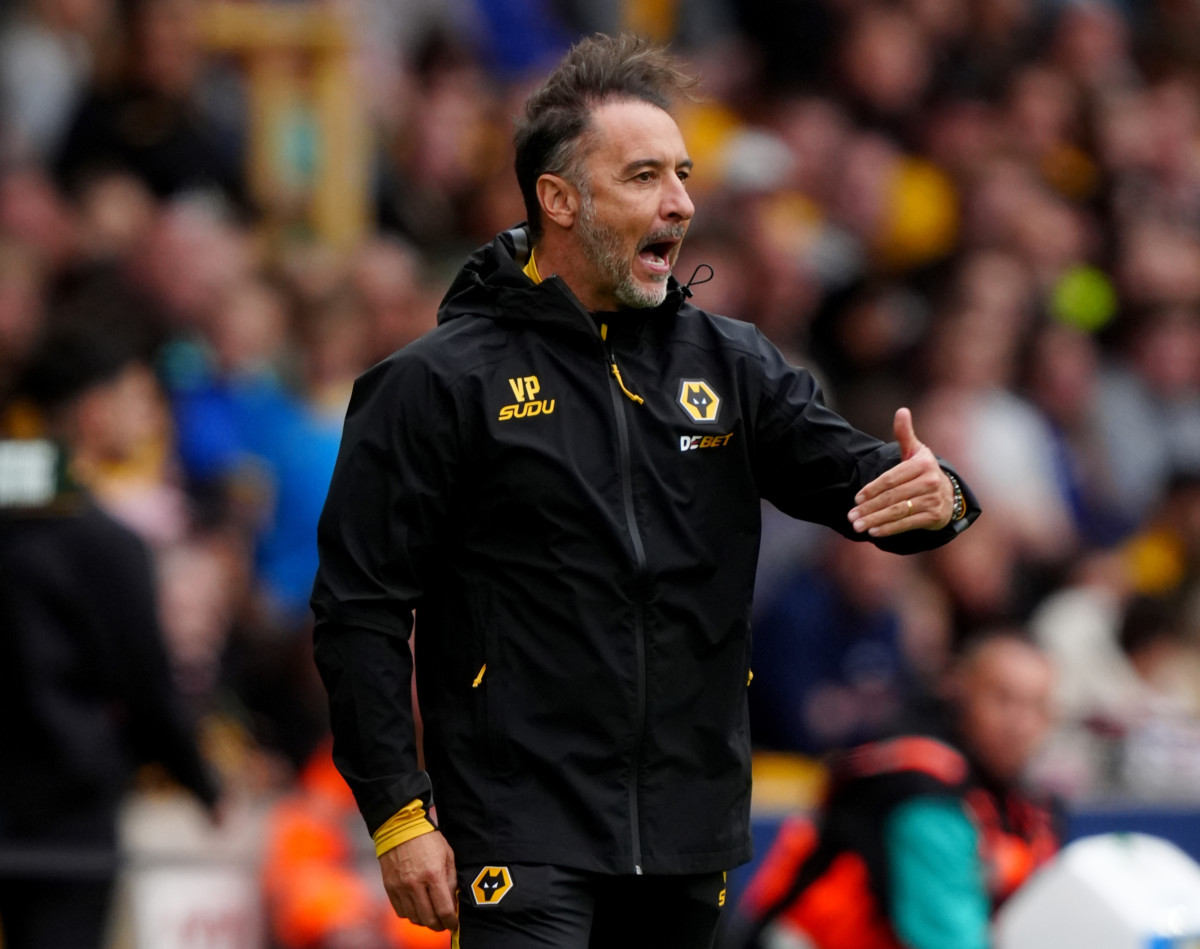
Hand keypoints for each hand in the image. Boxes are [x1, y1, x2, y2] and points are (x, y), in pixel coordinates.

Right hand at [378, 830, 458, 931]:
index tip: (454, 924)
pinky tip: (417, 907)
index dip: (451, 921)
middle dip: (438, 925)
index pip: (444, 909)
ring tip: (431, 915)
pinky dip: (410, 914)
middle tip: (443, 923)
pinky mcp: (389, 887)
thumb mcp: (447, 855)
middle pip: (428, 918)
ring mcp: (400, 887)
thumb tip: (453, 901)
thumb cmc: (428, 839)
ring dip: (424, 920)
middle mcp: (415, 884)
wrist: (400, 828)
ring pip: (414, 918)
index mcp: (433, 874)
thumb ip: (451, 879)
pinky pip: (400, 911)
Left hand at [847, 407, 952, 536]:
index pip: (892, 478)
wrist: (949, 493)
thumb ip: (905, 434)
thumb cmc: (924, 471)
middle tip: (850, 516)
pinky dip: (890, 529)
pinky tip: (874, 532)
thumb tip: (901, 411)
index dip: (872, 489)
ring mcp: (934, 500)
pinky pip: (908, 523)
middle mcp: (930, 482)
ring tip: (857, 526)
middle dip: (869, 508)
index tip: (856, 498)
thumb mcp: (916, 451)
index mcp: (923, 464)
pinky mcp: (934, 517)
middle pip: (893, 497)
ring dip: (875, 520)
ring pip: (898, 511)